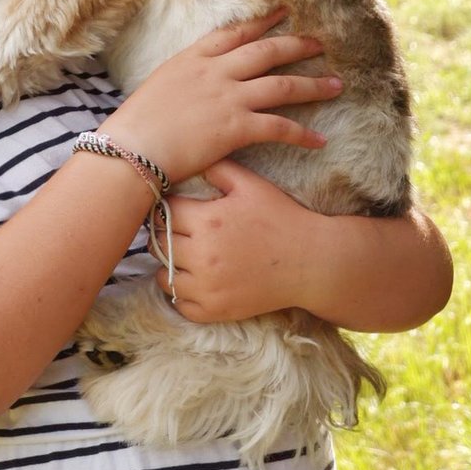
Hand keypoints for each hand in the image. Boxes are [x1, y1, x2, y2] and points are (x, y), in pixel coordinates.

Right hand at [100, 10, 341, 186]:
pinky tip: (320, 140)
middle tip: (320, 41)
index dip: (262, 22)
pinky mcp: (236, 127)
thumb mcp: (159, 85)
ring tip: (336, 84)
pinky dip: (303, 135)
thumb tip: (196, 82)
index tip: (282, 12)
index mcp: (193, 58)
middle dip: (296, 45)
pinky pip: (279, 128)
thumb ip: (184, 78)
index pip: (234, 33)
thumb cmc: (136, 124)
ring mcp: (228, 98)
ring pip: (281, 86)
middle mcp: (215, 72)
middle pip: (265, 52)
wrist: (132, 148)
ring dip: (312, 85)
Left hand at [152, 159, 315, 321]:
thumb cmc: (282, 217)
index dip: (166, 207)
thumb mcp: (251, 184)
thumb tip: (192, 159)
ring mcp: (208, 286)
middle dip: (163, 234)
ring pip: (164, 275)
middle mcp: (203, 255)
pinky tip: (190, 280)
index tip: (174, 207)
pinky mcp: (217, 310)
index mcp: (207, 221)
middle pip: (159, 243)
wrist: (311, 261)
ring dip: (167, 264)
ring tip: (180, 256)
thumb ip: (218, 168)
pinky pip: (181, 305)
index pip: (164, 212)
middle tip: (174, 230)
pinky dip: (180, 294)